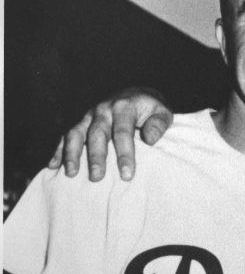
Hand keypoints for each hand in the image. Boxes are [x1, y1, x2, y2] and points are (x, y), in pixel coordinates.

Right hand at [47, 88, 172, 181]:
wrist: (137, 95)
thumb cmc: (151, 109)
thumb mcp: (162, 112)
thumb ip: (158, 124)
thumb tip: (149, 140)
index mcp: (124, 107)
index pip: (123, 133)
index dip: (124, 154)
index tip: (126, 175)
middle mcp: (103, 110)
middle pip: (97, 134)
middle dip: (96, 157)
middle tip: (97, 178)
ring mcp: (89, 115)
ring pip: (76, 133)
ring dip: (72, 154)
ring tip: (71, 173)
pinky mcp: (82, 122)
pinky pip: (66, 135)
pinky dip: (59, 150)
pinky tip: (53, 166)